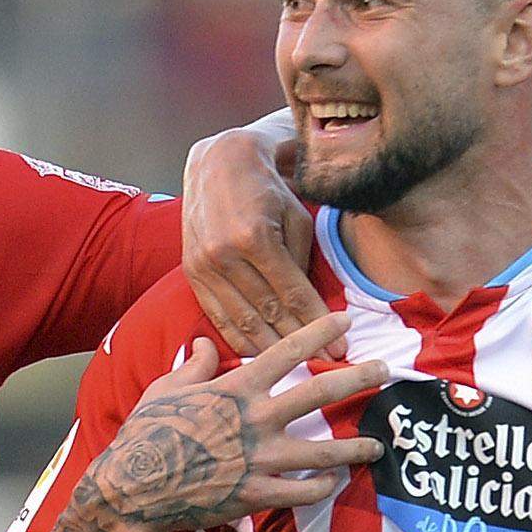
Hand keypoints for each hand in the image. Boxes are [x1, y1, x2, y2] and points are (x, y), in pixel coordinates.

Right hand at [83, 316, 381, 531]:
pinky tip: (334, 483)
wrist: (133, 488)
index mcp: (236, 387)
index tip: (345, 319)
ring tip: (377, 446)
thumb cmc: (146, 434)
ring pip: (322, 451)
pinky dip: (321, 487)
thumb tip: (203, 344)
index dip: (318, 331)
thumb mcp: (166, 389)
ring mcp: (259, 458)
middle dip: (358, 379)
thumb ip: (193, 366)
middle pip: (319, 393)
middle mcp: (255, 419)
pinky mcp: (255, 493)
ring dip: (354, 448)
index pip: (286, 350)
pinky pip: (301, 491)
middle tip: (386, 372)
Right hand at [182, 125, 322, 356]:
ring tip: (297, 368)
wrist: (219, 163)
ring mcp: (202, 264)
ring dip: (272, 349)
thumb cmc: (268, 188)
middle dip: (300, 344)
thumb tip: (312, 312)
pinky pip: (217, 316)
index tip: (340, 348)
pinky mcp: (191, 272)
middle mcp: (222, 253)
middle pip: (268, 313)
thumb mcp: (297, 219)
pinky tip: (260, 356)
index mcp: (254, 236)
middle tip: (325, 363)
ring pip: (242, 320)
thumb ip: (302, 265)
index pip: (292, 294)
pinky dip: (239, 339)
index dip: (318, 326)